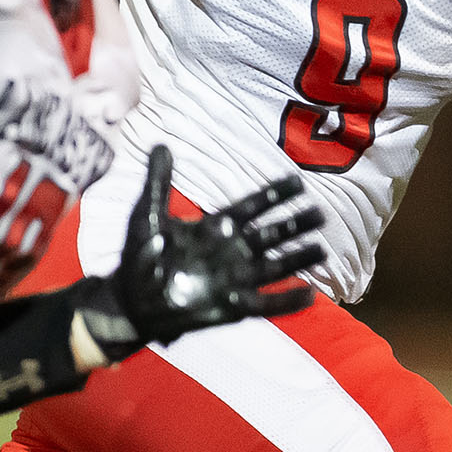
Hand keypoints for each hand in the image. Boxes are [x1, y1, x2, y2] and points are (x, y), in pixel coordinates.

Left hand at [90, 147, 327, 351]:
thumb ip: (158, 182)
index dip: (275, 195)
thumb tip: (160, 144)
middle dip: (295, 225)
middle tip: (320, 214)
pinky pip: (264, 304)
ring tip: (320, 250)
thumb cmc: (139, 256)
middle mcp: (231, 251)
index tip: (299, 183)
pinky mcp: (231, 307)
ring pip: (274, 267)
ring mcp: (233, 279)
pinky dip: (286, 301)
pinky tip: (308, 296)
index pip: (252, 207)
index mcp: (216, 227)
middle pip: (271, 235)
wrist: (130, 301)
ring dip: (297, 259)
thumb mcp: (147, 215)